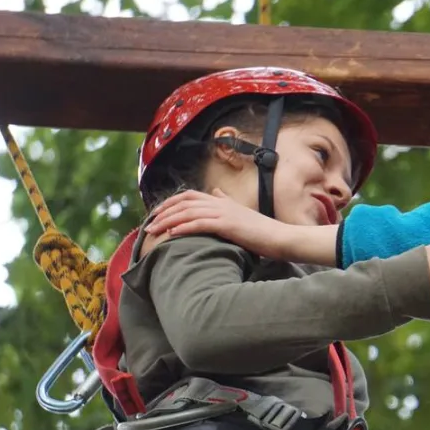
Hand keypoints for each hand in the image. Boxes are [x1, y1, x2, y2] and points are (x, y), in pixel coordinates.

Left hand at [145, 189, 285, 258]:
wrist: (280, 237)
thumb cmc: (263, 231)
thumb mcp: (242, 213)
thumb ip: (227, 201)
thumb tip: (216, 191)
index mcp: (222, 201)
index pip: (190, 196)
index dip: (170, 203)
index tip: (156, 214)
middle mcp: (220, 203)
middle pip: (184, 202)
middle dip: (163, 212)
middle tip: (149, 225)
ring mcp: (224, 213)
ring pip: (188, 212)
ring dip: (168, 221)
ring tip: (154, 231)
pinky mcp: (228, 225)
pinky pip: (200, 223)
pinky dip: (184, 227)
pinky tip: (172, 234)